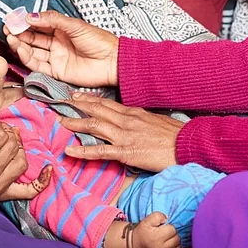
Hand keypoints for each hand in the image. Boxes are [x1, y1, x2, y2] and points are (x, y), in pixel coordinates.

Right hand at [0, 114, 50, 200]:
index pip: (0, 136)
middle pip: (12, 147)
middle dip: (9, 134)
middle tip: (1, 131)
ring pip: (21, 163)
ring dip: (20, 148)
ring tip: (11, 142)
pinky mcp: (3, 196)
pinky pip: (27, 191)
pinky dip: (41, 181)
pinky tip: (48, 169)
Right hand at [5, 10, 118, 87]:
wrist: (112, 61)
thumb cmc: (98, 40)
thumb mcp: (74, 25)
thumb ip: (52, 20)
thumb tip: (30, 16)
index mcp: (61, 29)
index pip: (38, 25)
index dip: (25, 22)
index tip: (12, 19)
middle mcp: (56, 43)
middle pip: (32, 38)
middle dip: (19, 34)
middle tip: (7, 29)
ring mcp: (55, 57)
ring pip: (33, 51)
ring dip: (21, 45)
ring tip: (11, 38)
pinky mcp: (56, 71)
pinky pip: (38, 65)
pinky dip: (28, 58)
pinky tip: (21, 50)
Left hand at [58, 95, 182, 171]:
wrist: (187, 144)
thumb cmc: (175, 135)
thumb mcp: (156, 120)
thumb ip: (141, 118)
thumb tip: (133, 119)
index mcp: (134, 112)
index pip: (107, 103)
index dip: (90, 99)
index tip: (77, 96)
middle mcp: (126, 120)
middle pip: (97, 110)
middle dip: (77, 106)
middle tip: (61, 103)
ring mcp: (124, 136)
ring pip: (94, 126)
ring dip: (75, 123)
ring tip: (60, 122)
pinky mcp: (126, 152)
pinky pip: (99, 151)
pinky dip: (82, 151)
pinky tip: (69, 151)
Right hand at [133, 212, 180, 247]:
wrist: (135, 245)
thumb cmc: (142, 232)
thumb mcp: (147, 220)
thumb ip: (158, 216)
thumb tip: (167, 218)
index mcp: (157, 237)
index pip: (173, 229)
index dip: (169, 227)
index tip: (163, 228)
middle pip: (177, 238)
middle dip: (172, 234)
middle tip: (165, 233)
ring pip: (178, 247)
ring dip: (174, 242)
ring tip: (166, 240)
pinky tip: (168, 246)